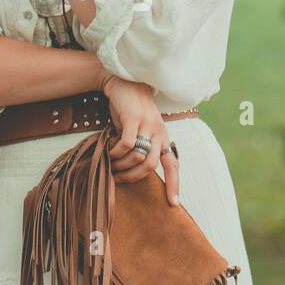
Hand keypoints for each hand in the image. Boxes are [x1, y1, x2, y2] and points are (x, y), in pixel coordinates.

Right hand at [98, 72, 179, 205]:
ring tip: (111, 164)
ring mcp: (147, 124)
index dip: (174, 183)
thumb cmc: (129, 108)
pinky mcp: (134, 118)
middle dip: (134, 177)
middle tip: (119, 179)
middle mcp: (159, 132)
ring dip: (122, 165)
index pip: (173, 163)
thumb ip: (140, 146)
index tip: (172, 202)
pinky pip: (127, 144)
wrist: (123, 82)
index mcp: (162, 136)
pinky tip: (109, 152)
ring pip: (138, 156)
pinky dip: (117, 152)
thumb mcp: (139, 128)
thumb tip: (131, 169)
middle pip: (151, 165)